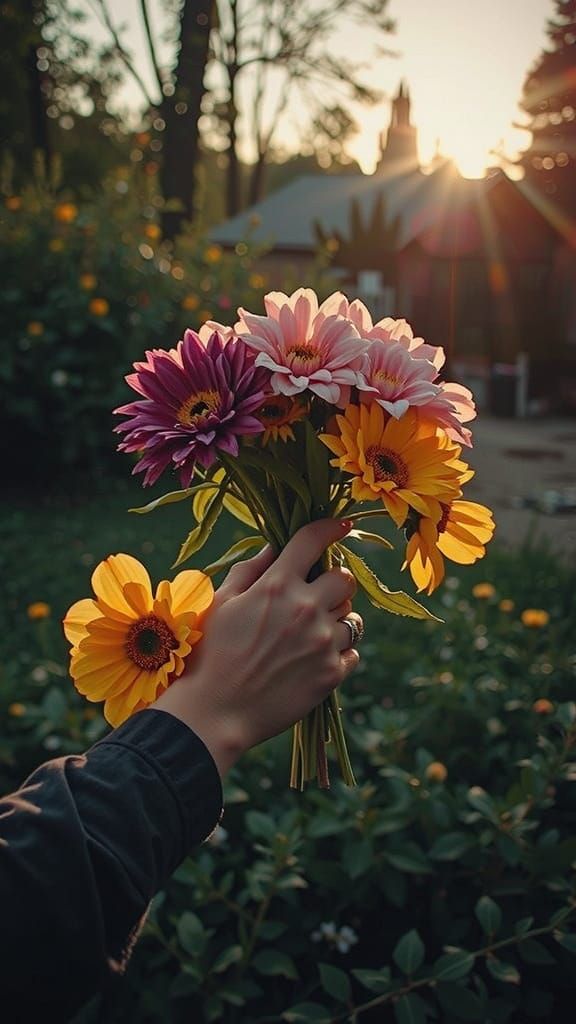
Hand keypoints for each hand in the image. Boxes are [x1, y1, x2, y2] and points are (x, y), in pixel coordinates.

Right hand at [152, 519, 362, 776]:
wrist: (216, 712)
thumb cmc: (211, 654)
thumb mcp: (222, 604)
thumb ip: (250, 570)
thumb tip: (274, 548)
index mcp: (277, 586)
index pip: (313, 540)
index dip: (330, 527)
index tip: (339, 525)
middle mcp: (306, 608)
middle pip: (345, 579)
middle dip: (333, 582)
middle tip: (316, 596)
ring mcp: (323, 643)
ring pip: (353, 617)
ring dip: (337, 620)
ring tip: (312, 634)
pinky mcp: (332, 674)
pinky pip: (353, 652)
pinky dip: (339, 652)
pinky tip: (314, 659)